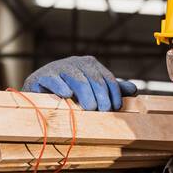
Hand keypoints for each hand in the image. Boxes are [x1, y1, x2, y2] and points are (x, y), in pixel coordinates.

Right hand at [23, 55, 137, 111]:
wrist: (38, 89)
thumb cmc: (69, 91)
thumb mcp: (91, 89)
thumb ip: (110, 89)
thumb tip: (133, 89)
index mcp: (89, 64)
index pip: (105, 77)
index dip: (113, 92)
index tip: (115, 108)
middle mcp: (75, 62)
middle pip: (93, 78)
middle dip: (100, 95)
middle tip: (103, 111)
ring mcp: (58, 67)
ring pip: (76, 79)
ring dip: (85, 94)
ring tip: (90, 108)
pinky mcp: (43, 75)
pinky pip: (54, 79)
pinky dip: (60, 86)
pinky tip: (66, 95)